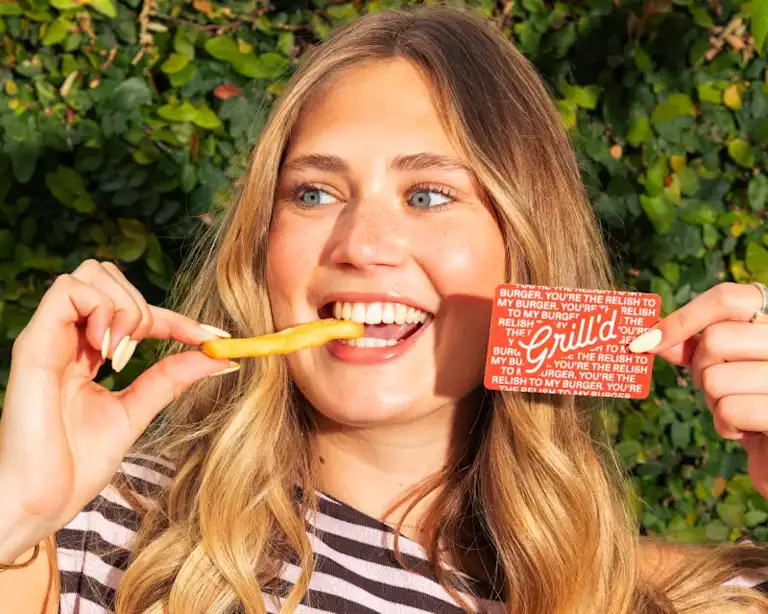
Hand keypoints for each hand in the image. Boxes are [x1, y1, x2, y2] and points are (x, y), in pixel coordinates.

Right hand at [0, 260, 235, 560]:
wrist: (39, 502)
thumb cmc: (75, 464)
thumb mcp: (135, 411)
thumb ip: (169, 378)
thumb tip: (216, 356)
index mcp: (86, 354)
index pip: (135, 312)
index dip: (176, 319)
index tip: (211, 337)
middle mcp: (65, 339)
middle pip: (107, 276)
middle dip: (143, 305)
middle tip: (144, 350)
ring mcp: (48, 338)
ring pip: (90, 274)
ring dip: (124, 305)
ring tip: (124, 352)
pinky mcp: (33, 345)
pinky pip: (67, 291)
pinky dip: (100, 308)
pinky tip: (107, 348)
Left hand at [628, 281, 767, 497]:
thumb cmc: (751, 398)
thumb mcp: (724, 365)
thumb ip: (693, 347)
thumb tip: (651, 337)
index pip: (727, 299)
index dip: (682, 318)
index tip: (647, 341)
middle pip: (715, 339)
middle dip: (699, 367)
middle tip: (714, 384)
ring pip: (715, 378)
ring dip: (714, 400)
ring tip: (738, 407)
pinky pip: (729, 410)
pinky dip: (726, 425)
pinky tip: (746, 429)